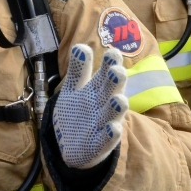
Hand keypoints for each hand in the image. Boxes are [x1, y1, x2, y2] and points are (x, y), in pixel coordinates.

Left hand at [52, 45, 127, 168]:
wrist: (71, 143)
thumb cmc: (77, 111)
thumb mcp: (73, 88)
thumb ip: (78, 69)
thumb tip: (81, 46)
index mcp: (97, 89)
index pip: (104, 73)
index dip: (109, 64)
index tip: (113, 53)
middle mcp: (104, 104)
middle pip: (111, 91)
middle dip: (114, 82)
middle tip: (116, 71)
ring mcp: (103, 124)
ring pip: (112, 114)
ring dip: (116, 108)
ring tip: (119, 100)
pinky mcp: (99, 144)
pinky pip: (106, 140)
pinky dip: (111, 135)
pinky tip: (114, 128)